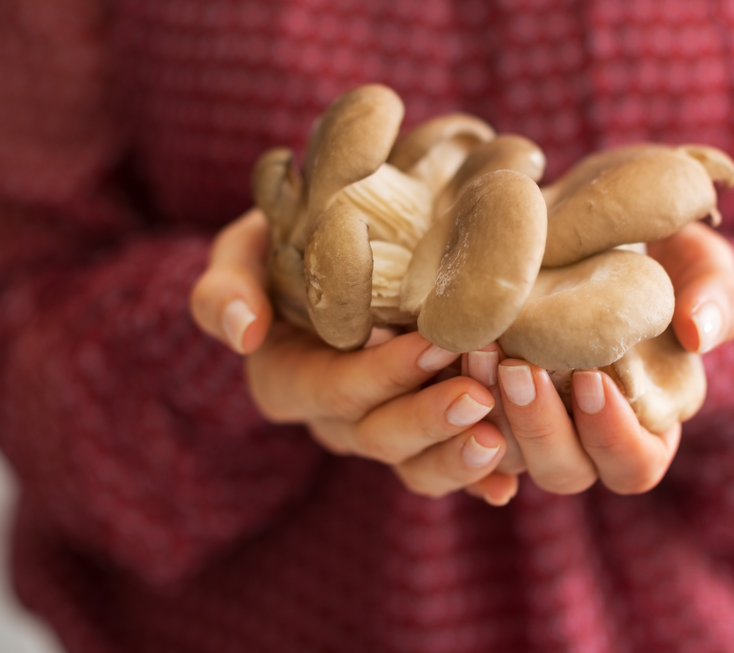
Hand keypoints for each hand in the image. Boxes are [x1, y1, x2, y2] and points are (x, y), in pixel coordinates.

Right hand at [189, 209, 516, 503]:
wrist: (336, 253)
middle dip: (428, 419)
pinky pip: (444, 468)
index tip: (434, 342)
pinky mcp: (421, 437)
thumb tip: (244, 332)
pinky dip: (477, 483)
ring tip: (496, 440)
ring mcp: (378, 433)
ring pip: (413, 465)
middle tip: (477, 395)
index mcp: (287, 381)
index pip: (336, 387)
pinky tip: (506, 488)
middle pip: (378, 435)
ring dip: (455, 458)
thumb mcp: (243, 253)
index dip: (384, 372)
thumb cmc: (286, 246)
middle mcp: (332, 419)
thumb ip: (227, 287)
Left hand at [463, 221, 733, 499]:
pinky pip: (450, 428)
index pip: (633, 466)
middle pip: (561, 472)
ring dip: (486, 412)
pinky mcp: (477, 397)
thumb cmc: (656, 250)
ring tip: (476, 349)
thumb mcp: (698, 260)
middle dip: (536, 425)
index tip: (591, 379)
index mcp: (645, 424)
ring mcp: (525, 421)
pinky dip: (442, 400)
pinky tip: (436, 356)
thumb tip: (701, 332)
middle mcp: (582, 436)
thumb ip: (718, 295)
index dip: (612, 436)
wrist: (585, 221)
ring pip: (500, 455)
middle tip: (515, 365)